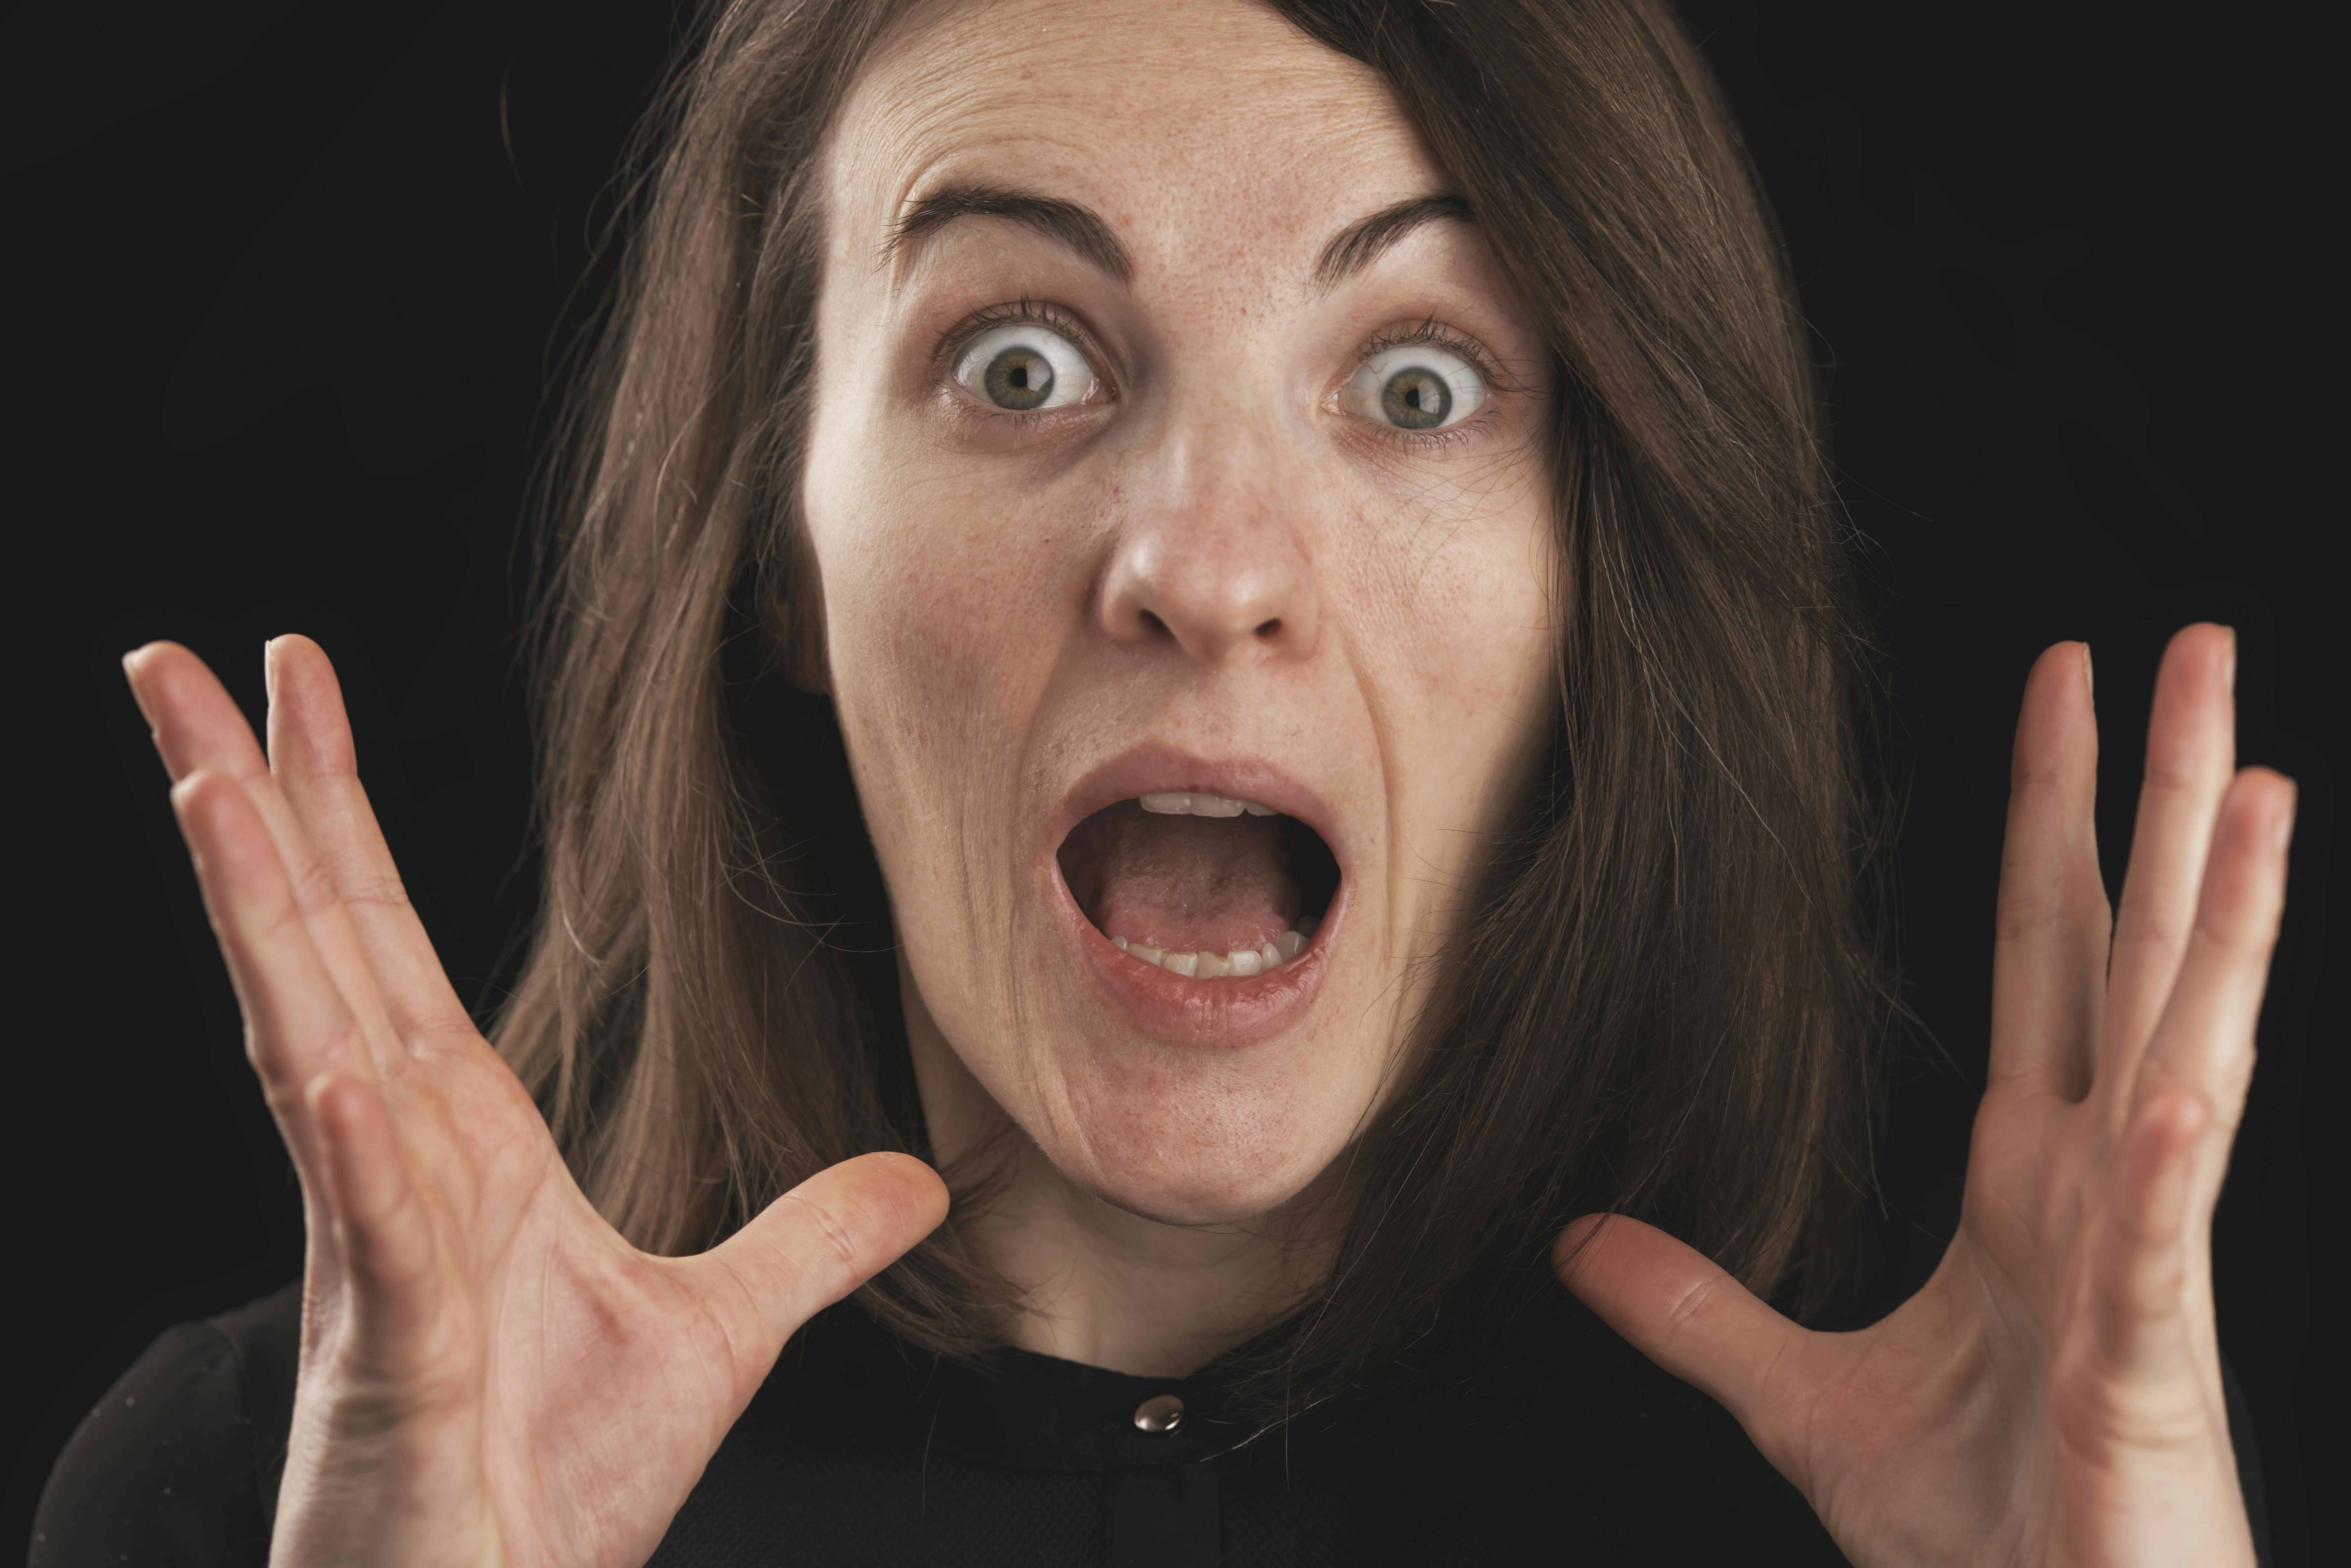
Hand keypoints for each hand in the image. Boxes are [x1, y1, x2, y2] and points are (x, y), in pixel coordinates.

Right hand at [124, 637, 947, 1567]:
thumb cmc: (552, 1481)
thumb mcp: (715, 1331)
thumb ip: (806, 1242)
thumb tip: (913, 1181)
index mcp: (453, 1141)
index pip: (383, 940)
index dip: (334, 813)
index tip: (294, 690)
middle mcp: (389, 1166)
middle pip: (312, 949)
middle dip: (245, 803)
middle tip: (174, 666)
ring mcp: (375, 1252)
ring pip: (304, 1045)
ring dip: (261, 920)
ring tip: (214, 787)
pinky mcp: (391, 1351)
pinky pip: (371, 1222)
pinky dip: (349, 1143)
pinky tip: (332, 1063)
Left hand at [1553, 625, 2291, 1565]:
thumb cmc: (1983, 1525)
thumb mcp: (1803, 1394)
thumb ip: (1697, 1311)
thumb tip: (1581, 1244)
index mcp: (2035, 1173)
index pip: (2050, 951)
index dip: (2057, 820)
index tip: (2068, 696)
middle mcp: (2102, 1182)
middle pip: (2137, 953)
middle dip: (2168, 800)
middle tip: (2200, 651)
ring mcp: (2138, 1264)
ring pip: (2189, 1052)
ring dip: (2222, 926)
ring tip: (2251, 786)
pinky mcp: (2144, 1364)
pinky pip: (2156, 1242)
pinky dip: (2168, 1161)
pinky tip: (2180, 1077)